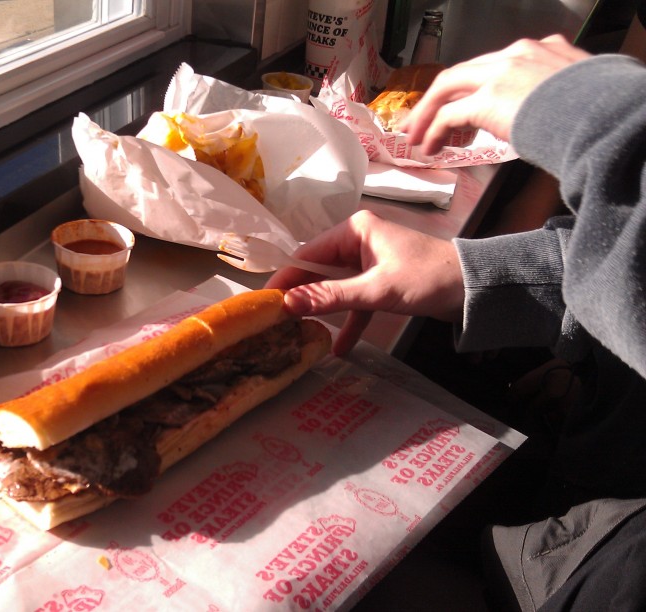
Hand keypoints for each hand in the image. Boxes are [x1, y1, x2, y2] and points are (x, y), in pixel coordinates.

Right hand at [264, 211, 464, 355]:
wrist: (475, 289)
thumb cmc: (428, 279)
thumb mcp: (376, 291)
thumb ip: (331, 298)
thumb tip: (287, 304)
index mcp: (353, 230)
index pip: (306, 254)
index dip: (284, 279)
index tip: (264, 303)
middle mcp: (357, 241)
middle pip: (317, 270)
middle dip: (299, 296)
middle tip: (274, 322)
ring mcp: (368, 262)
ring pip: (334, 287)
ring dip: (321, 311)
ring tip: (296, 333)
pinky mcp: (381, 281)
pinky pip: (355, 301)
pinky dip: (348, 322)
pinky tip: (337, 348)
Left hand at [398, 34, 590, 154]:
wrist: (603, 114)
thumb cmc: (598, 110)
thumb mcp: (576, 91)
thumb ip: (552, 93)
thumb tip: (544, 114)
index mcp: (540, 50)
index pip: (493, 65)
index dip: (471, 86)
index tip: (461, 105)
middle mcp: (516, 55)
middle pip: (463, 73)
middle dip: (438, 97)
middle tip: (422, 118)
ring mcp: (499, 74)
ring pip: (447, 87)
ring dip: (428, 113)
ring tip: (417, 136)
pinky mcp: (487, 98)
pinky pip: (448, 115)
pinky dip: (434, 130)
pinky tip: (429, 147)